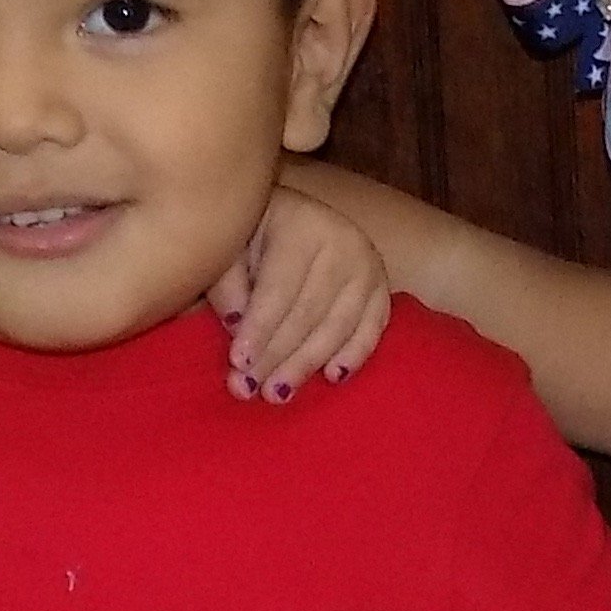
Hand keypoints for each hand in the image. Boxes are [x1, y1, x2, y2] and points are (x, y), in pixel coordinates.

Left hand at [217, 184, 396, 399]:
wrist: (293, 217)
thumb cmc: (253, 235)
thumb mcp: (231, 247)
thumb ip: (228, 284)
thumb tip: (237, 326)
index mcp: (301, 224)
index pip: (279, 288)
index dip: (259, 328)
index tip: (238, 363)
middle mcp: (343, 242)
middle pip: (309, 312)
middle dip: (278, 355)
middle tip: (250, 389)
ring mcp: (369, 266)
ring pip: (338, 326)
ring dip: (307, 364)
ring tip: (278, 393)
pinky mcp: (382, 287)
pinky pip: (372, 329)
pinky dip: (354, 355)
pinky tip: (332, 377)